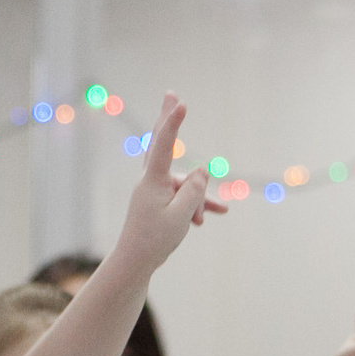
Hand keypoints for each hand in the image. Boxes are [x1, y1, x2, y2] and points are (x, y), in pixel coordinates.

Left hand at [111, 94, 217, 275]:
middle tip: (171, 94)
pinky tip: (218, 213)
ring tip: (204, 219)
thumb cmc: (155, 239)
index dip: (173, 123)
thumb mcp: (181, 215)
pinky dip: (198, 206)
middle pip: (163, 143)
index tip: (181, 104)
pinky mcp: (160, 201)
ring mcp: (155, 189)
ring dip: (198, 202)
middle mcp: (151, 180)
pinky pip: (184, 197)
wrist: (136, 261)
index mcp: (153, 180)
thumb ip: (194, 191)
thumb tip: (200, 171)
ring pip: (185, 185)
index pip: (164, 145)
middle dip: (169, 119)